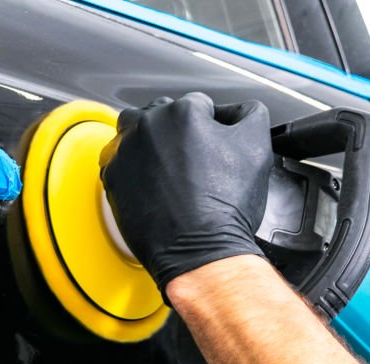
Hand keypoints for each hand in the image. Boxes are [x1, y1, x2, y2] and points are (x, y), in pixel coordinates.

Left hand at [99, 92, 272, 293]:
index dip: (211, 126)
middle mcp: (148, 126)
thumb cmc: (225, 207)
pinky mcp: (112, 177)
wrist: (199, 252)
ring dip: (150, 142)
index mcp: (183, 112)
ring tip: (168, 167)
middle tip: (193, 161)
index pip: (199, 105)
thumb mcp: (257, 148)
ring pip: (135, 132)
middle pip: (163, 115)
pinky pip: (118, 161)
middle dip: (178, 132)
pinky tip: (150, 183)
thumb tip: (239, 110)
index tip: (214, 146)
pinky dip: (132, 167)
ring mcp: (126, 151)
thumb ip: (249, 115)